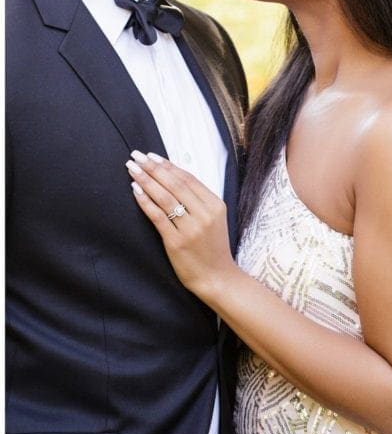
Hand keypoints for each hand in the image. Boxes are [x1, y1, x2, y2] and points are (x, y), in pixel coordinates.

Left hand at [126, 150, 234, 298]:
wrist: (217, 277)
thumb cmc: (212, 248)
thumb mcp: (214, 220)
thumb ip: (199, 201)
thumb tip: (174, 178)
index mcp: (216, 205)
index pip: (189, 179)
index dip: (169, 166)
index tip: (152, 156)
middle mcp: (205, 214)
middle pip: (175, 184)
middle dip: (154, 168)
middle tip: (137, 156)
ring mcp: (191, 228)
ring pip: (165, 197)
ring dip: (146, 180)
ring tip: (132, 169)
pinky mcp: (177, 242)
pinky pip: (158, 216)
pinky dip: (145, 201)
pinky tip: (135, 190)